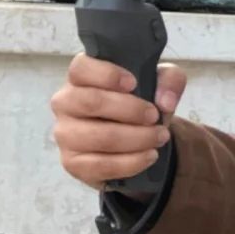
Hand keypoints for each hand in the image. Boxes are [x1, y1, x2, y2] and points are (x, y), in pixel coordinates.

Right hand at [50, 55, 187, 189]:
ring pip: (99, 137)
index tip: (133, 83)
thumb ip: (169, 81)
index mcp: (81, 77)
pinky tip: (150, 155)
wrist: (134, 141)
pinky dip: (132, 162)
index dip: (107, 74)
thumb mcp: (160, 84)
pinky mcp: (73, 163)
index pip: (81, 68)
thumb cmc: (139, 103)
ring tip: (160, 137)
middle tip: (155, 116)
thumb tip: (165, 102)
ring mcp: (65, 135)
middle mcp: (66, 103)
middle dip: (130, 110)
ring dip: (136, 138)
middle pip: (91, 102)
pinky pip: (102, 165)